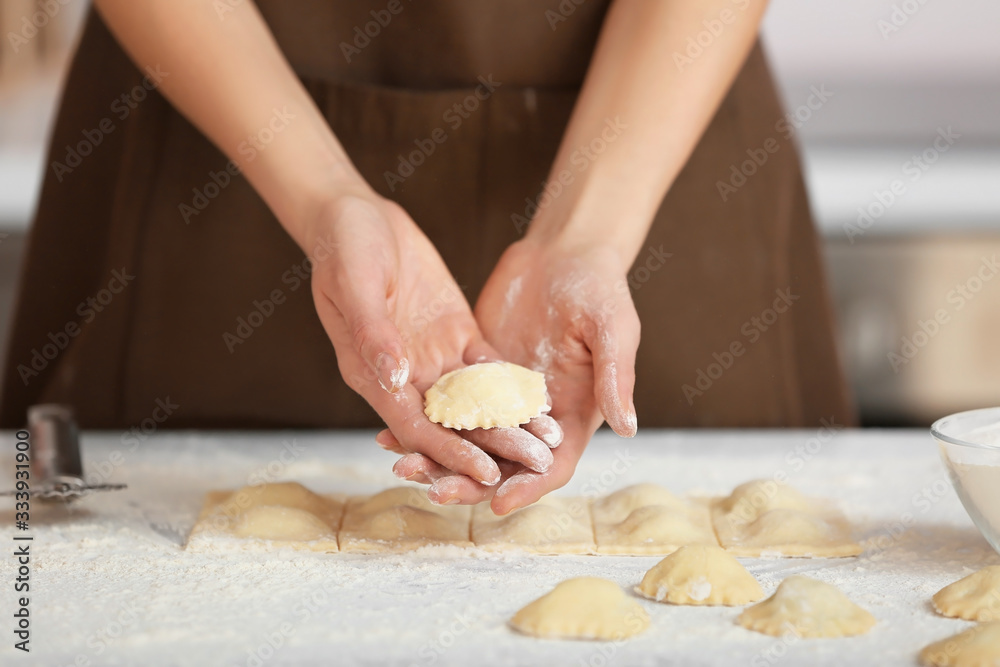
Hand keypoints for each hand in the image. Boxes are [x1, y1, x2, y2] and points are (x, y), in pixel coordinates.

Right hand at [307, 194, 558, 484]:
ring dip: (509, 422)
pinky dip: (512, 384)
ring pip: (476, 402)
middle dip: (493, 445)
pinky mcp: (455, 334)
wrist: (356, 214)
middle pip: (453, 424)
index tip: (485, 471)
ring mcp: (433, 357)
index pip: (416, 428)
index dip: (450, 451)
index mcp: (373, 375)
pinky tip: (542, 398)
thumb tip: (395, 378)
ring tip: (548, 438)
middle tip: (536, 463)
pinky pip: (487, 367)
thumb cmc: (343, 248)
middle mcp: (406, 376)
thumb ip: (373, 333)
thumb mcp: (354, 285)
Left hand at [390, 237, 638, 513]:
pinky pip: (448, 405)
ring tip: (402, 463)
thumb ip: (616, 377)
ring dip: (439, 458)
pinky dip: (425, 419)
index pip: (551, 467)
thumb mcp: (613, 329)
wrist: (564, 251)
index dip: (527, 488)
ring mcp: (502, 397)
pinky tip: (392, 426)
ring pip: (469, 441)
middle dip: (470, 482)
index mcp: (573, 416)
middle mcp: (535, 416)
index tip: (498, 503)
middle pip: (502, 464)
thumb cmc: (600, 288)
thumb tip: (628, 427)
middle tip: (435, 491)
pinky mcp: (477, 374)